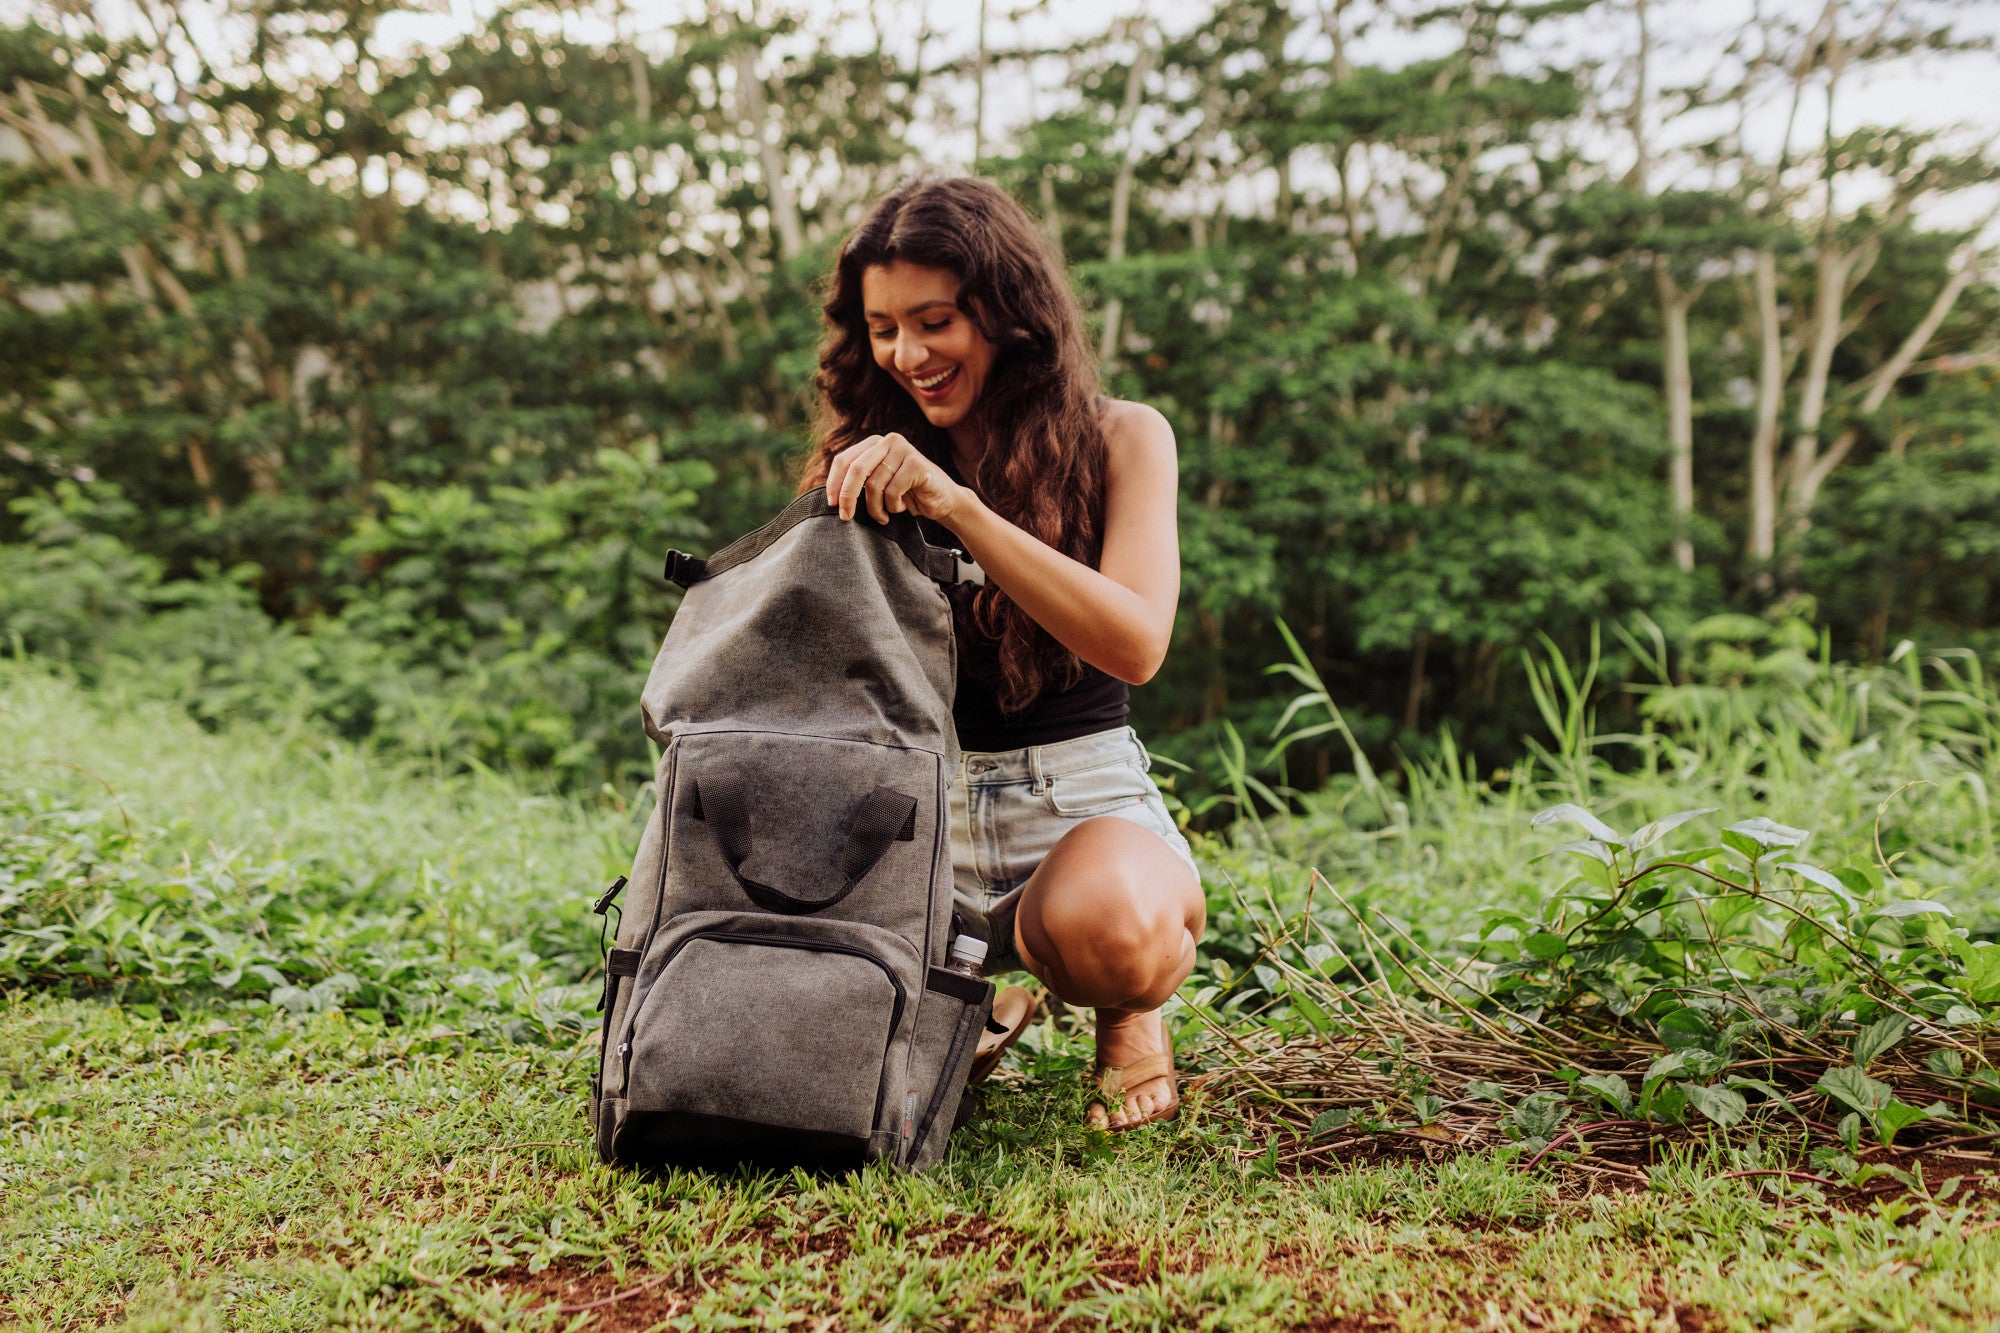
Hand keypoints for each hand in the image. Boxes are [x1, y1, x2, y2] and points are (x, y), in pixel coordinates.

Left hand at [824, 433, 963, 524]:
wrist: (942, 501)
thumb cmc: (907, 495)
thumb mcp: (878, 485)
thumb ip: (858, 481)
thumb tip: (831, 495)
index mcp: (873, 443)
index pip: (844, 459)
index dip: (834, 482)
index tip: (831, 504)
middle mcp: (887, 441)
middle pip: (856, 468)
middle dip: (847, 495)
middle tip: (845, 517)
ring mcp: (903, 450)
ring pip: (874, 484)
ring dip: (876, 508)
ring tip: (884, 515)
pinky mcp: (916, 463)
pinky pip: (892, 490)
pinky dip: (893, 506)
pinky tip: (903, 507)